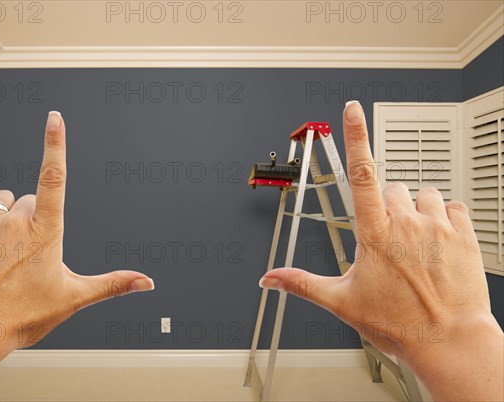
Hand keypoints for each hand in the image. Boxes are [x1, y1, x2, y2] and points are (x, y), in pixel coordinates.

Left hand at [0, 111, 153, 400]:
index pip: (54, 176)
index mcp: (46, 230)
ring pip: (5, 201)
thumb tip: (146, 282)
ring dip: (9, 217)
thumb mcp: (72, 298)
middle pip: (31, 200)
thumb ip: (112, 284)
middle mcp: (16, 220)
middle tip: (28, 254)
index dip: (56, 144)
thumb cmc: (19, 315)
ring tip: (5, 251)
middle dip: (34, 218)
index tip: (55, 119)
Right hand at [259, 101, 502, 400]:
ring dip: (416, 211)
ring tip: (416, 242)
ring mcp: (437, 226)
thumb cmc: (398, 323)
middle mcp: (406, 223)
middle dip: (386, 206)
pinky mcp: (464, 233)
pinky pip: (453, 206)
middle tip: (388, 240)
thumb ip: (301, 283)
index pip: (360, 173)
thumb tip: (269, 279)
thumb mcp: (342, 301)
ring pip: (422, 194)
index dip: (355, 136)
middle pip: (391, 188)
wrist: (449, 341)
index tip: (353, 110)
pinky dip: (444, 218)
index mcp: (374, 233)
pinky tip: (438, 242)